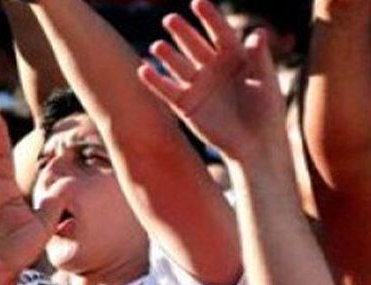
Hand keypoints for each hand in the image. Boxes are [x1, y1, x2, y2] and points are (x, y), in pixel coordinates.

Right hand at [137, 0, 283, 159]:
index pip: (220, 33)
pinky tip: (144, 70)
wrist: (255, 144)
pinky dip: (155, 81)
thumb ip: (260, 58)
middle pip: (194, 45)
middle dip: (183, 32)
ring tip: (157, 45)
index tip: (197, 3)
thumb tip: (258, 33)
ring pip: (178, 65)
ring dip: (167, 55)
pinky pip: (167, 90)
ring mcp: (198, 86)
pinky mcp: (186, 105)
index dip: (209, 18)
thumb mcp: (266, 82)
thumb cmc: (267, 111)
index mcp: (235, 57)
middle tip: (170, 20)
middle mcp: (213, 68)